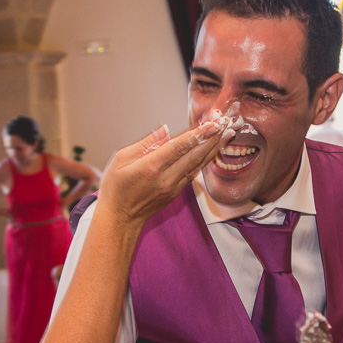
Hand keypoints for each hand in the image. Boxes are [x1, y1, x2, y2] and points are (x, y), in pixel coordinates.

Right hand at [97, 122, 231, 226]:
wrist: (119, 219)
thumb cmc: (115, 188)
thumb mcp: (120, 159)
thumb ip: (145, 143)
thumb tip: (165, 130)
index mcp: (151, 167)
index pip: (180, 146)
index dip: (199, 134)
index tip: (213, 123)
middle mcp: (166, 178)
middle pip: (195, 155)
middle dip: (213, 138)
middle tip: (227, 124)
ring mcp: (173, 187)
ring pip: (198, 164)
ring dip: (213, 148)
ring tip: (227, 134)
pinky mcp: (176, 193)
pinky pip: (193, 173)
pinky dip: (204, 160)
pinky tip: (213, 150)